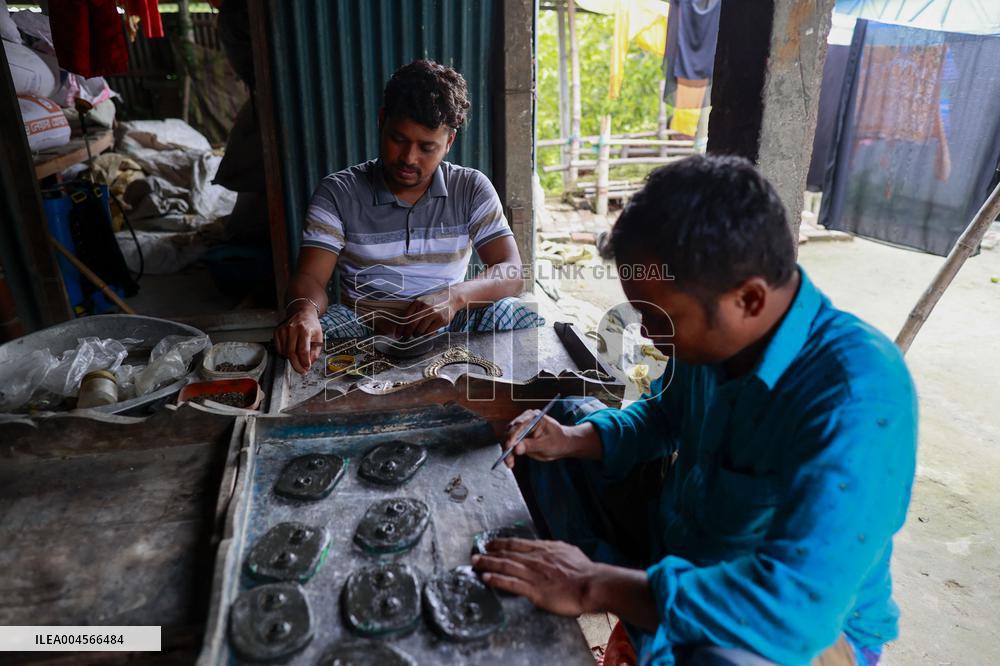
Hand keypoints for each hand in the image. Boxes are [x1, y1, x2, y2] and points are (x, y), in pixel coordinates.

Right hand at [274, 307, 322, 373]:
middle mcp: (292, 329)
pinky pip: (279, 349)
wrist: (301, 312)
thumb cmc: (311, 325)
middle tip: (302, 371)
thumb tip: (309, 363)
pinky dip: (284, 354)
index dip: (304, 362)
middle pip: (292, 353)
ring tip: (298, 358)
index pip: (303, 350)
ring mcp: (283, 330)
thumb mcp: (318, 337)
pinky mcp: (277, 332)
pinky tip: (291, 351)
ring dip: (291, 359)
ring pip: (285, 352)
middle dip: (297, 365)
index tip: (307, 368)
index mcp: (304, 329)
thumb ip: (315, 351)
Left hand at [396, 289, 457, 338]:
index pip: (405, 317)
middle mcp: (426, 307)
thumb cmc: (434, 302)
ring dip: (417, 334)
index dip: (400, 328)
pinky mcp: (442, 320)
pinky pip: (430, 332)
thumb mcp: (422, 302)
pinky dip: (426, 334)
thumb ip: (413, 311)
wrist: (451, 298)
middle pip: (412, 325)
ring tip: (417, 333)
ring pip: (420, 330)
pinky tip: (426, 332)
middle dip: (407, 334)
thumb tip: (403, 326)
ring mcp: (434, 314)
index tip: (397, 334)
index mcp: (418, 302)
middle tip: (405, 337)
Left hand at [471, 538, 599, 615]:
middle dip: (490, 553)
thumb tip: (548, 549)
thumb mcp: (568, 552)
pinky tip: (486, 578)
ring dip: (488, 564)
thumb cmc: (584, 571)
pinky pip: (511, 583)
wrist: (591, 584)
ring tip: (475, 563)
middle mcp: (535, 559)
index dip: (502, 543)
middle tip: (476, 553)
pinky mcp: (534, 590)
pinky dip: (497, 580)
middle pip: (507, 553)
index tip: (491, 543)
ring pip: (505, 566)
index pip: (517, 544)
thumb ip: (554, 551)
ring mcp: (533, 574)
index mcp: (544, 549)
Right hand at [501, 411, 600, 468]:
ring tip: (509, 463)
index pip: (519, 425)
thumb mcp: (547, 445)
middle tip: (508, 459)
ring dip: (507, 451)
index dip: (513, 436)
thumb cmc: (558, 441)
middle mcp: (525, 420)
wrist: (562, 444)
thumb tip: (516, 448)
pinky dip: (509, 453)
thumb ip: (531, 445)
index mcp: (534, 417)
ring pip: (508, 439)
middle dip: (508, 446)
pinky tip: (510, 462)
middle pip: (510, 431)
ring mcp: (521, 429)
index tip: (510, 447)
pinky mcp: (519, 437)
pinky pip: (511, 445)